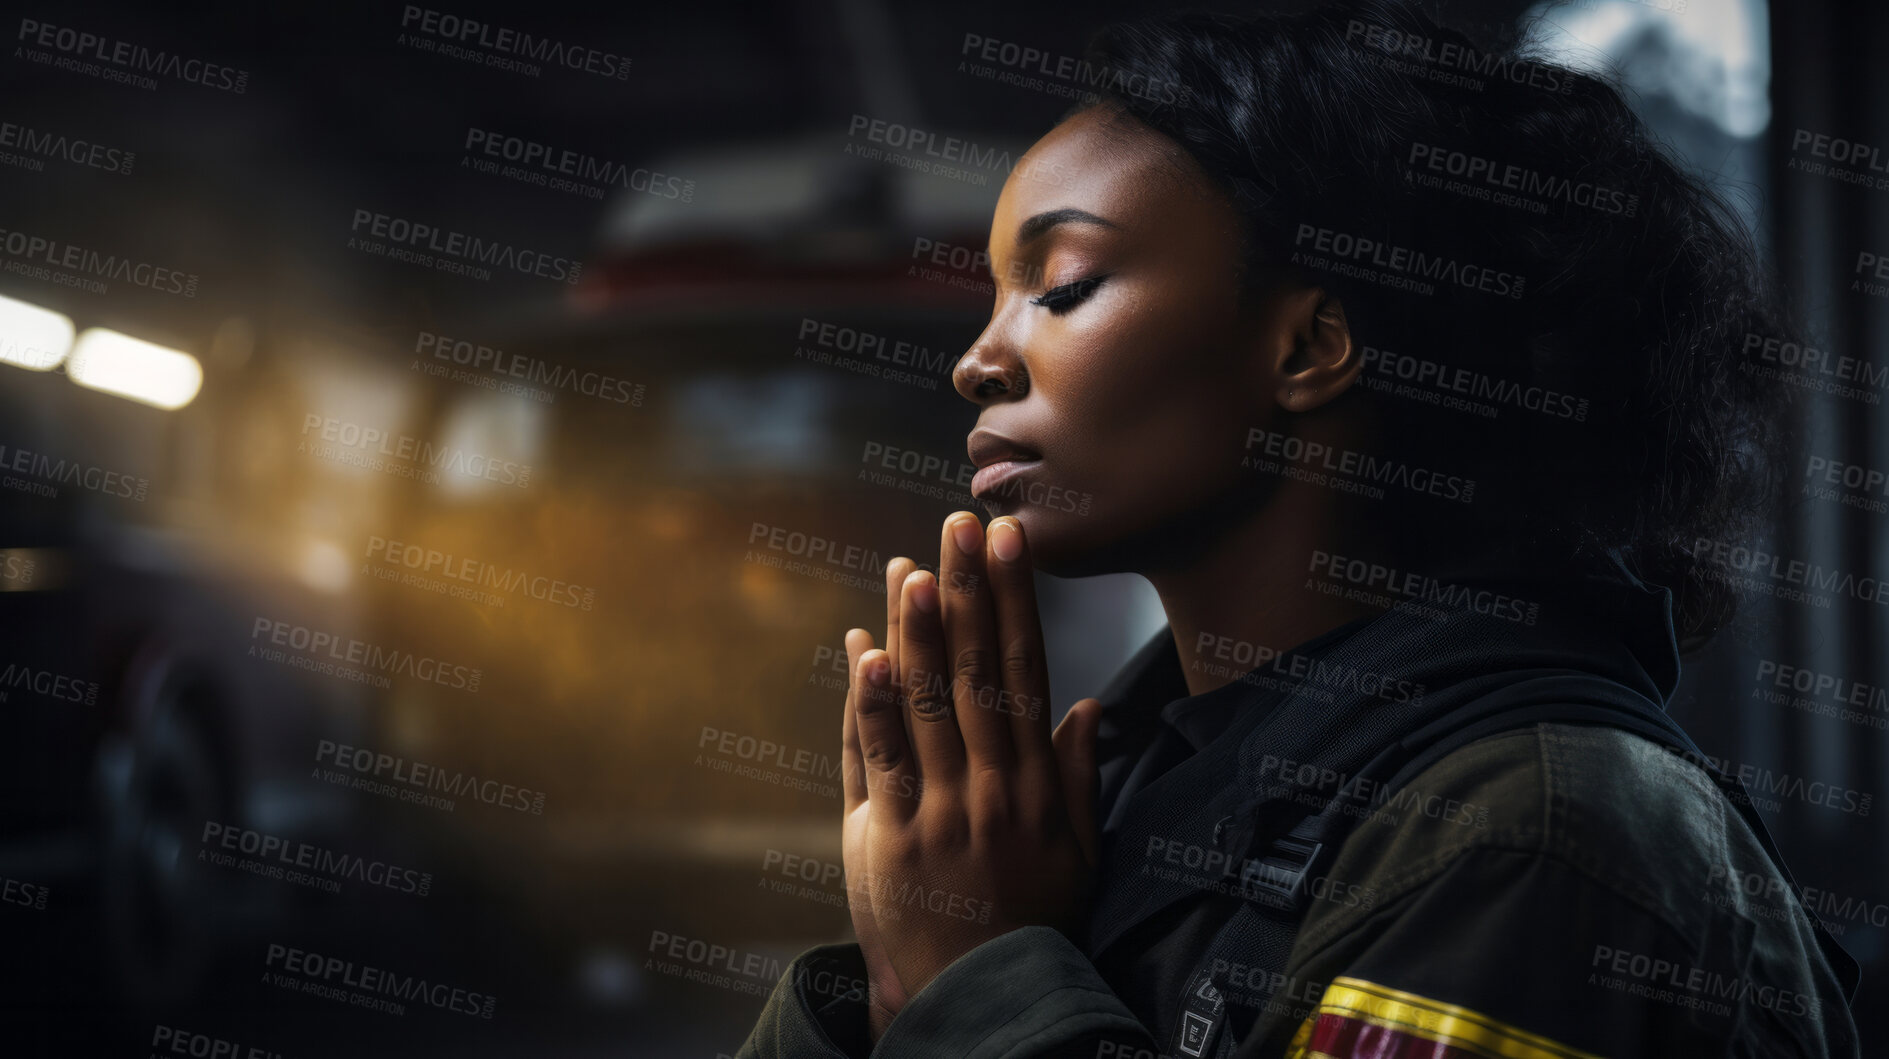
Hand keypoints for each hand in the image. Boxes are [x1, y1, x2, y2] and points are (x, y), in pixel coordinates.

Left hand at [840, 513, 1101, 1040]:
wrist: (982, 998)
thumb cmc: (1032, 923)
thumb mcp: (1079, 852)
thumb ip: (1080, 775)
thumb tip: (1091, 706)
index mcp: (1038, 782)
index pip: (1027, 669)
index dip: (1016, 600)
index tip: (1012, 541)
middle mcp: (994, 786)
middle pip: (977, 671)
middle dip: (967, 592)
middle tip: (962, 524)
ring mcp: (942, 811)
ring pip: (928, 704)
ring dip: (917, 632)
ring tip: (911, 568)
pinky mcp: (892, 838)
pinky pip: (879, 758)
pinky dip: (870, 704)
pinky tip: (864, 652)